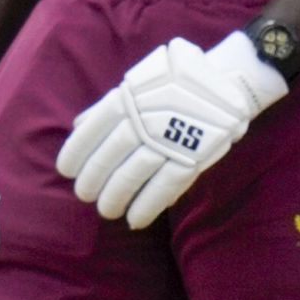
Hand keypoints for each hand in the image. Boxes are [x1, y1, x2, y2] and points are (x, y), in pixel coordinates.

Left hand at [55, 32, 287, 229]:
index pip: (92, 130)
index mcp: (130, 97)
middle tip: (86, 196)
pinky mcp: (193, 155)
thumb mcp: (142, 80)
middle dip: (93, 181)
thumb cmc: (179, 80)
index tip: (67, 171)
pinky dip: (148, 206)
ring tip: (108, 210)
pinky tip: (136, 219)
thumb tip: (79, 126)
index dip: (76, 153)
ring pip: (132, 175)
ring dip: (115, 197)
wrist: (231, 79)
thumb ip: (111, 104)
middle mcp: (145, 118)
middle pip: (109, 158)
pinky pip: (165, 186)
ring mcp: (169, 138)